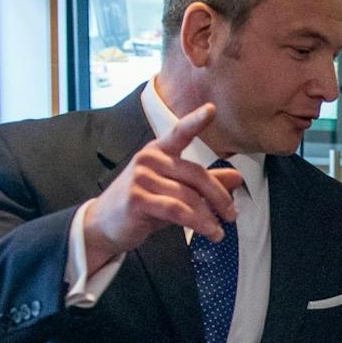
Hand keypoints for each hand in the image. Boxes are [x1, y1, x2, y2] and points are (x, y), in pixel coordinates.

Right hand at [79, 102, 242, 271]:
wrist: (104, 225)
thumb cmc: (143, 205)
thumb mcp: (175, 191)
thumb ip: (204, 184)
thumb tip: (237, 177)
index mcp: (158, 151)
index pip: (179, 132)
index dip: (196, 120)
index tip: (211, 109)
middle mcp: (149, 159)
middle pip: (196, 174)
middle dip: (219, 197)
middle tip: (232, 215)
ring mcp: (141, 178)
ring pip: (188, 196)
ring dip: (208, 217)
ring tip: (219, 233)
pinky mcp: (138, 199)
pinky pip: (177, 210)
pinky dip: (198, 223)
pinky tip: (209, 232)